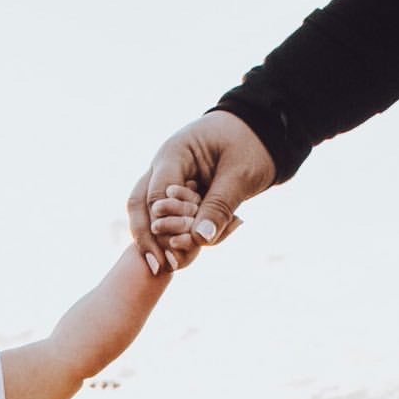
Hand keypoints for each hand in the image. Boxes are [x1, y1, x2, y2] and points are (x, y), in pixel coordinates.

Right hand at [128, 111, 276, 274]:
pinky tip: (182, 256)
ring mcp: (164, 178)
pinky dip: (172, 235)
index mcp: (174, 153)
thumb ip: (219, 206)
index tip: (173, 256)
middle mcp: (162, 165)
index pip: (157, 196)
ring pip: (144, 212)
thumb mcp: (240, 175)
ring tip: (165, 268)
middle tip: (160, 268)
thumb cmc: (251, 143)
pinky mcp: (173, 191)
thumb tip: (201, 240)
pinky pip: (164, 217)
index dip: (162, 228)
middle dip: (147, 238)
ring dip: (153, 240)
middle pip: (139, 204)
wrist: (259, 130)